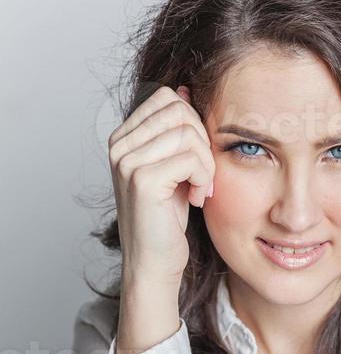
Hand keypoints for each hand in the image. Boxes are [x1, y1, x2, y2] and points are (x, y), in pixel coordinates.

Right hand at [108, 83, 215, 284]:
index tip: (197, 159)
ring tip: (201, 189)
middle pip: (180, 110)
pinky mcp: (142, 179)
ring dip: (207, 164)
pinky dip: (205, 178)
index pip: (168, 98)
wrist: (154, 263)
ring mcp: (127, 160)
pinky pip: (192, 157)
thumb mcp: (175, 168)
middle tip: (203, 176)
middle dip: (203, 142)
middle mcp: (119, 145)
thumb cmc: (167, 220)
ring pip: (189, 133)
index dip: (194, 124)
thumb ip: (177, 132)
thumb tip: (186, 89)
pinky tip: (198, 199)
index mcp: (123, 137)